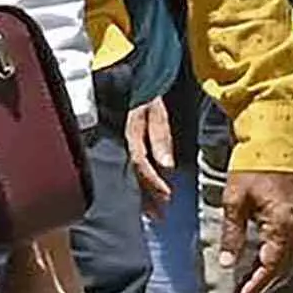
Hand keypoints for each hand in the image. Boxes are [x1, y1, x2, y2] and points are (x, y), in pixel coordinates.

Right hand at [126, 97, 179, 212]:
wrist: (135, 76)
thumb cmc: (148, 91)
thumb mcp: (156, 110)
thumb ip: (160, 136)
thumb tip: (167, 166)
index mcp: (130, 134)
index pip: (140, 163)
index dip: (153, 181)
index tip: (167, 196)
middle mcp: (125, 142)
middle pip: (136, 174)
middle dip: (148, 196)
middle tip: (161, 216)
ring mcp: (124, 144)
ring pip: (133, 174)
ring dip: (144, 196)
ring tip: (155, 216)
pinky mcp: (128, 144)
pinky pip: (134, 168)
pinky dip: (142, 185)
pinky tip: (146, 201)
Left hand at [226, 167, 292, 292]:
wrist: (276, 139)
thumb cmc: (254, 164)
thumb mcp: (235, 200)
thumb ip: (232, 234)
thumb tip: (226, 262)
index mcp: (283, 224)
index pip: (271, 265)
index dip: (257, 283)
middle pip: (285, 267)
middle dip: (266, 283)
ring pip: (292, 259)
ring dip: (274, 273)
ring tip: (254, 281)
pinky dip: (281, 258)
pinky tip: (266, 260)